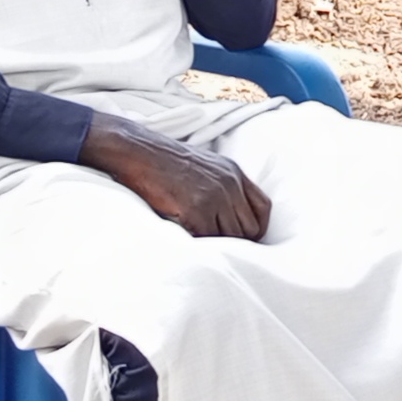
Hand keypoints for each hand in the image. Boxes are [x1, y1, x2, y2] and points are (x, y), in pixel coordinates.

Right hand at [84, 115, 270, 238]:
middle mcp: (229, 183)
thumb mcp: (204, 166)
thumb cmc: (163, 162)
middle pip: (249, 228)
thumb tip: (229, 218)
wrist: (137, 151)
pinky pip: (208, 239)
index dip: (257, 229)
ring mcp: (214, 196)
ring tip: (202, 244)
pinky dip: (200, 245)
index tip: (246, 240)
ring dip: (217, 245)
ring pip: (231, 238)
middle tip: (219, 249)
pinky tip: (188, 240)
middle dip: (237, 242)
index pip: (264, 208)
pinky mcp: (196, 209)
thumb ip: (222, 185)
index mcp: (233, 172)